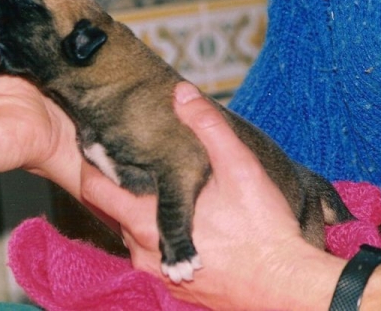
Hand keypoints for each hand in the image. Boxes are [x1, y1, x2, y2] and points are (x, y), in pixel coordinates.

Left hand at [81, 82, 344, 309]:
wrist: (287, 287)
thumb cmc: (263, 228)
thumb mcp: (239, 166)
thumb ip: (207, 126)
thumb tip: (181, 92)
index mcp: (144, 222)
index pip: (94, 190)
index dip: (93, 165)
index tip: (99, 146)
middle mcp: (143, 252)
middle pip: (114, 211)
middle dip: (123, 187)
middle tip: (142, 166)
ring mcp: (159, 273)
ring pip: (136, 234)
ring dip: (146, 214)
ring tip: (169, 194)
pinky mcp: (177, 287)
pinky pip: (156, 256)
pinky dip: (162, 237)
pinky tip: (193, 225)